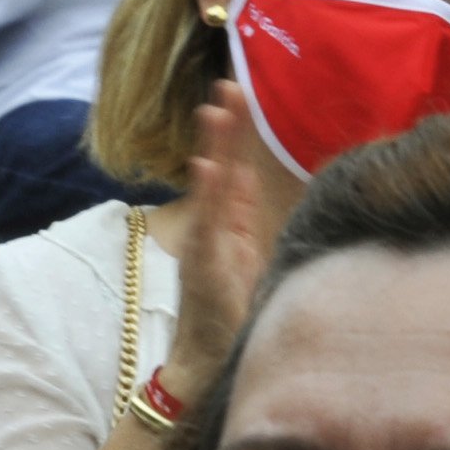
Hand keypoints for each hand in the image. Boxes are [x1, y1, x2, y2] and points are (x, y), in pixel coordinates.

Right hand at [158, 88, 281, 399]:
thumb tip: (247, 180)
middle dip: (225, 129)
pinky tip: (209, 168)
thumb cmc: (230, 317)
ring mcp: (205, 245)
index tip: (238, 96)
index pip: (232, 170)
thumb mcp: (246, 261)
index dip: (234, 135)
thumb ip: (244, 221)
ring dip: (213, 149)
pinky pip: (206, 225)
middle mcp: (212, 229)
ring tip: (215, 111)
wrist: (205, 364)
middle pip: (220, 168)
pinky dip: (207, 196)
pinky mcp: (202, 265)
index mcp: (227, 227)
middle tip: (229, 86)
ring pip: (211, 187)